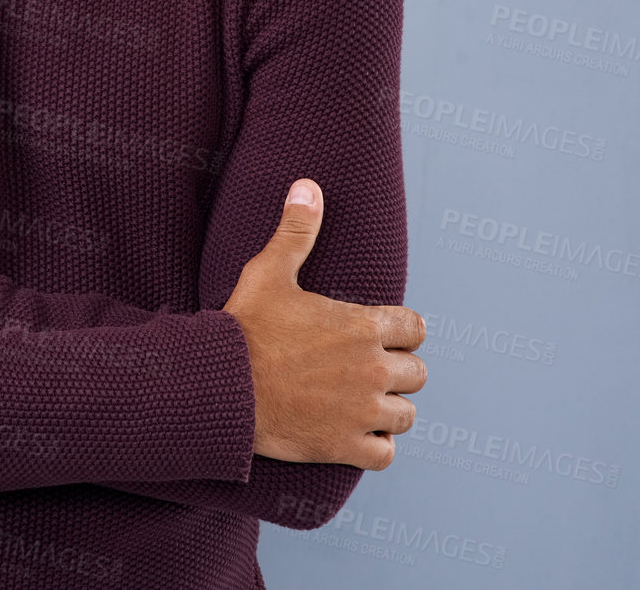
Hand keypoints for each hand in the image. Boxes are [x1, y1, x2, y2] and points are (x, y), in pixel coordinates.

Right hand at [221, 178, 425, 469]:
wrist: (222, 386)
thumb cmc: (246, 327)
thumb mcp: (269, 271)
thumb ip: (297, 230)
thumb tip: (308, 186)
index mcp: (363, 327)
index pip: (416, 329)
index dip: (399, 331)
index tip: (379, 335)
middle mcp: (373, 370)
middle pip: (417, 373)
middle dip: (396, 370)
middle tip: (364, 368)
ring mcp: (363, 411)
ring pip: (405, 414)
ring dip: (388, 408)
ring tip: (361, 401)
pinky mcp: (347, 446)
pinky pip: (386, 454)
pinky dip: (374, 445)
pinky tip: (353, 431)